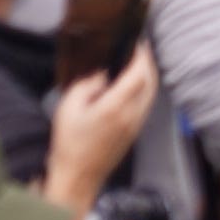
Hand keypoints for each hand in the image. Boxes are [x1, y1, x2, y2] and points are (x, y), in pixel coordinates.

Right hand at [43, 44, 161, 206]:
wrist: (77, 177)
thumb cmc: (69, 144)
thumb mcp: (68, 108)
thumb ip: (87, 86)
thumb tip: (103, 76)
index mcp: (115, 107)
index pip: (139, 74)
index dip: (141, 55)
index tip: (138, 42)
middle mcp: (131, 114)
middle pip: (150, 81)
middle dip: (147, 62)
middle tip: (138, 49)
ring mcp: (136, 124)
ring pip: (151, 93)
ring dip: (148, 75)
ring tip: (136, 63)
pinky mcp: (135, 132)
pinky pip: (146, 104)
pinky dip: (144, 89)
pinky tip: (132, 85)